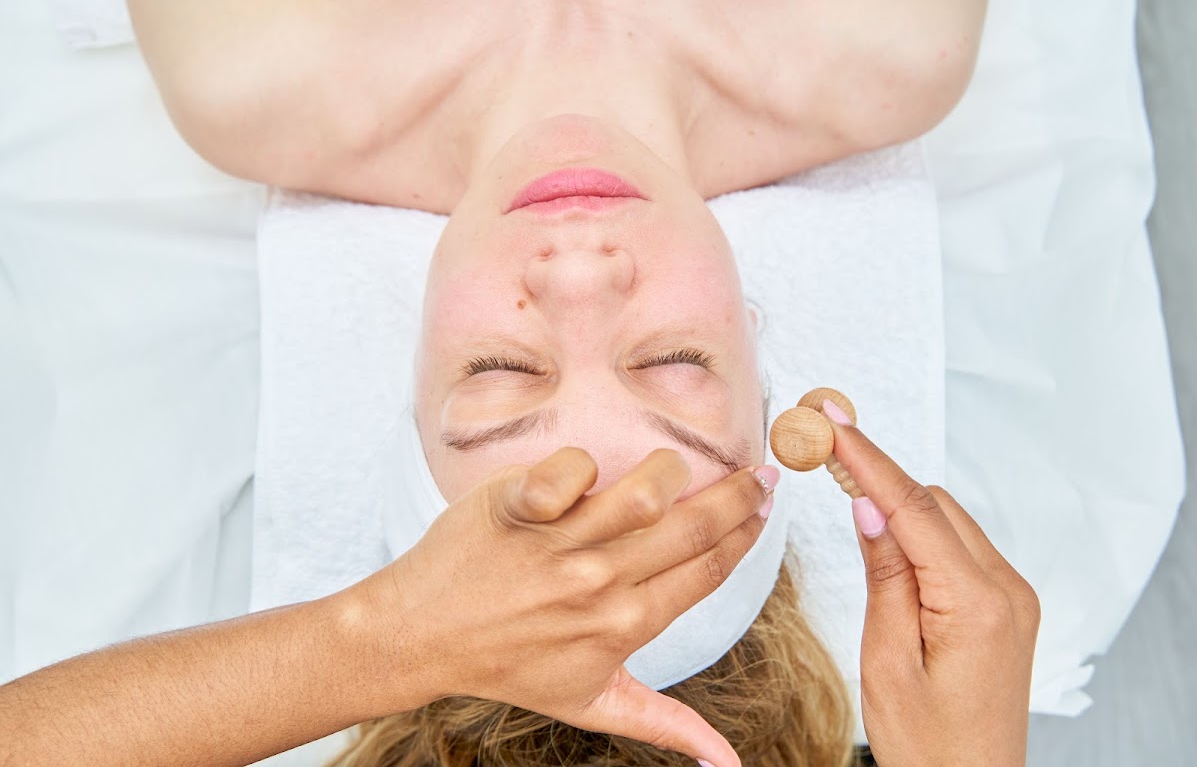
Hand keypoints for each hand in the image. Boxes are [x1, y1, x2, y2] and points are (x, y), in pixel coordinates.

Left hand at [345, 447, 775, 766]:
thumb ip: (666, 723)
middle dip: (738, 494)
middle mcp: (600, 584)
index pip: (708, 569)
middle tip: (759, 472)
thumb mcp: (593, 703)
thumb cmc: (511, 667)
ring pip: (645, 491)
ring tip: (676, 469)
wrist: (422, 637)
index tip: (766, 505)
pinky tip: (584, 475)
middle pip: (691, 527)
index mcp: (627, 626)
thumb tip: (728, 765)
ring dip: (672, 471)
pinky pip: (572, 468)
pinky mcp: (518, 507)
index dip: (746, 532)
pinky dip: (581, 466)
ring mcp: (559, 545)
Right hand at [827, 414, 1039, 765]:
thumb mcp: (886, 660)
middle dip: (879, 476)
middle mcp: (1006, 590)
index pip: (913, 509)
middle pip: (934, 504)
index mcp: (976, 603)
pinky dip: (921, 532)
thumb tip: (868, 506)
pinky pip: (959, 547)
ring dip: (899, 505)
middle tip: (824, 451)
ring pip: (947, 520)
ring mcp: (1012, 597)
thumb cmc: (928, 745)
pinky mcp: (1005, 607)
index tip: (835, 421)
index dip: (868, 459)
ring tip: (845, 491)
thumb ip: (884, 575)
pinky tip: (886, 537)